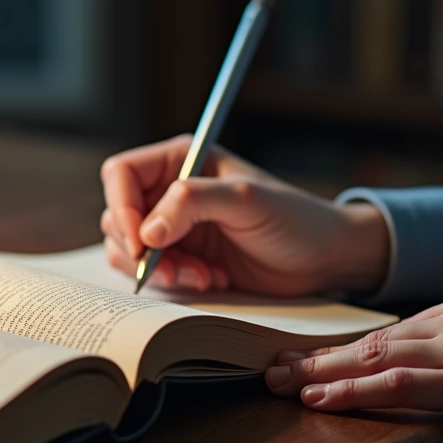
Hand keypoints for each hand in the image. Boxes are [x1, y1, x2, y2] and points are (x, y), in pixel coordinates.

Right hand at [100, 134, 389, 295]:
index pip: (121, 175)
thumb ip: (192, 203)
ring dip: (158, 269)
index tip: (141, 242)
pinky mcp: (181, 258)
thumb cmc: (294, 219)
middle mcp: (169, 191)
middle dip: (140, 248)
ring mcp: (173, 226)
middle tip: (174, 269)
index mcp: (181, 160)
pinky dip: (172, 282)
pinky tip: (210, 279)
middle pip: (118, 215)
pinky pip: (150, 272)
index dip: (123, 208)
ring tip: (201, 276)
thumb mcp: (247, 200)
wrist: (324, 259)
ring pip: (128, 248)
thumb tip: (146, 231)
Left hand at [265, 293, 442, 442]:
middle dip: (317, 357)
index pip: (386, 331)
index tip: (306, 360)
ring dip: (322, 373)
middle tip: (272, 370)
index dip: (342, 349)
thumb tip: (414, 363)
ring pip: (374, 357)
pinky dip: (354, 390)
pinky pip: (397, 383)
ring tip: (282, 385)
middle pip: (370, 339)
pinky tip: (322, 397)